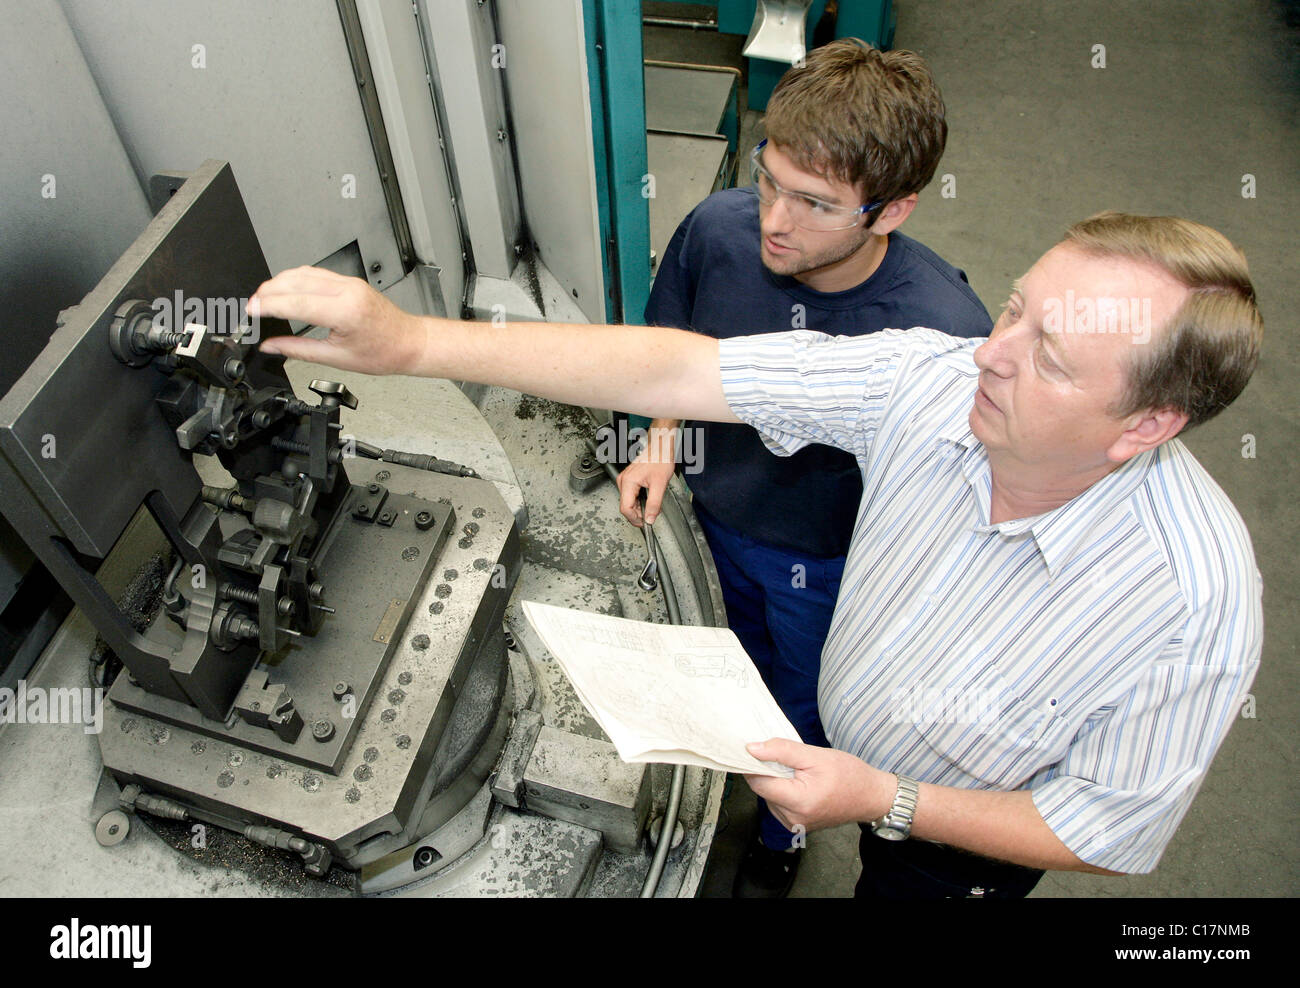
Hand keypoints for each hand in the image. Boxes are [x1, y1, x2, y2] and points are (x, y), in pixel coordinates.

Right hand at [249, 266, 423, 375]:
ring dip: (279, 283)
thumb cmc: (383, 352)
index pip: (296, 302)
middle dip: (268, 291)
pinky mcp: (349, 281)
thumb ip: (299, 350)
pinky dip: (295, 280)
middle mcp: (347, 291)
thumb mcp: (337, 358)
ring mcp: (348, 283)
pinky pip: (315, 273)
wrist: (408, 342)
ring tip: (264, 299)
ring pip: (303, 273)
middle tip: (252, 306)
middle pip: (295, 281)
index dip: (269, 305)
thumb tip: (271, 346)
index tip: (251, 310)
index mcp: (345, 311)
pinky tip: (285, 289)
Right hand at [616, 427, 676, 526]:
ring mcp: (624, 480)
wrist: (660, 447)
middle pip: (626, 507)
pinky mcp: (628, 480)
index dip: (635, 519)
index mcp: (628, 482)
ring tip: (652, 505)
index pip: (625, 508)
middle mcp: (623, 481)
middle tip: (651, 515)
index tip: (645, 524)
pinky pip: (630, 496)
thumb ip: (654, 504)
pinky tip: (648, 498)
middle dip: (638, 514)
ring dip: (639, 508)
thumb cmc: (660, 459)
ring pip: (628, 502)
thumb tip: (650, 519)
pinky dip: (639, 501)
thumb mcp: (660, 484)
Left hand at [744, 738, 890, 833]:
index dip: (754, 764)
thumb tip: (752, 748)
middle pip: (763, 790)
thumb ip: (781, 750)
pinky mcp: (797, 825)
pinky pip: (779, 804)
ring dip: (777, 781)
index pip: (758, 782)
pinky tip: (800, 783)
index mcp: (798, 802)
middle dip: (769, 771)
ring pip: (769, 796)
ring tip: (799, 772)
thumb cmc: (849, 775)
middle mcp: (793, 819)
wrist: (871, 797)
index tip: (756, 749)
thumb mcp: (815, 755)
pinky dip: (784, 791)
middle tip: (788, 759)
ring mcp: (794, 825)